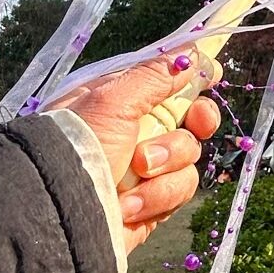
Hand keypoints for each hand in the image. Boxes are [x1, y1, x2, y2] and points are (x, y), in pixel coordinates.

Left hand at [56, 51, 221, 251]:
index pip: (164, 82)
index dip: (192, 78)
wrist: (60, 215)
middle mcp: (134, 133)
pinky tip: (129, 204)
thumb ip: (153, 75)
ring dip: (168, 162)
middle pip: (190, 119)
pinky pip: (179, 190)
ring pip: (189, 156)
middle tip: (199, 122)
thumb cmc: (78, 148)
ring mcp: (144, 170)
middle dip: (199, 120)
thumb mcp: (111, 100)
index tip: (213, 73)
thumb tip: (189, 57)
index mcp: (119, 102)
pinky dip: (157, 196)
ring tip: (137, 172)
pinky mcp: (152, 203)